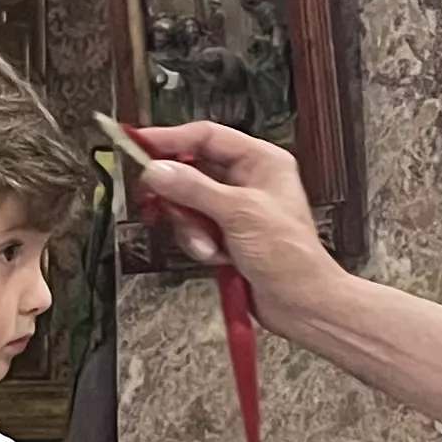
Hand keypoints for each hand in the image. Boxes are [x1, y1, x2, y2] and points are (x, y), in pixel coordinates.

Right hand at [127, 120, 337, 306]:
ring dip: (192, 227)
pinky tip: (217, 256)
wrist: (301, 305)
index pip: (206, 136)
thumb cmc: (293, 258)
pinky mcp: (225, 235)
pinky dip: (199, 244)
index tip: (140, 144)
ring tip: (209, 244)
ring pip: (188, 203)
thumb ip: (194, 189)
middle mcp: (247, 181)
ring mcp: (234, 210)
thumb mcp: (239, 214)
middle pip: (191, 170)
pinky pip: (194, 229)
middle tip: (159, 200)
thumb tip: (159, 171)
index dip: (171, 139)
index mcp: (261, 161)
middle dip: (178, 194)